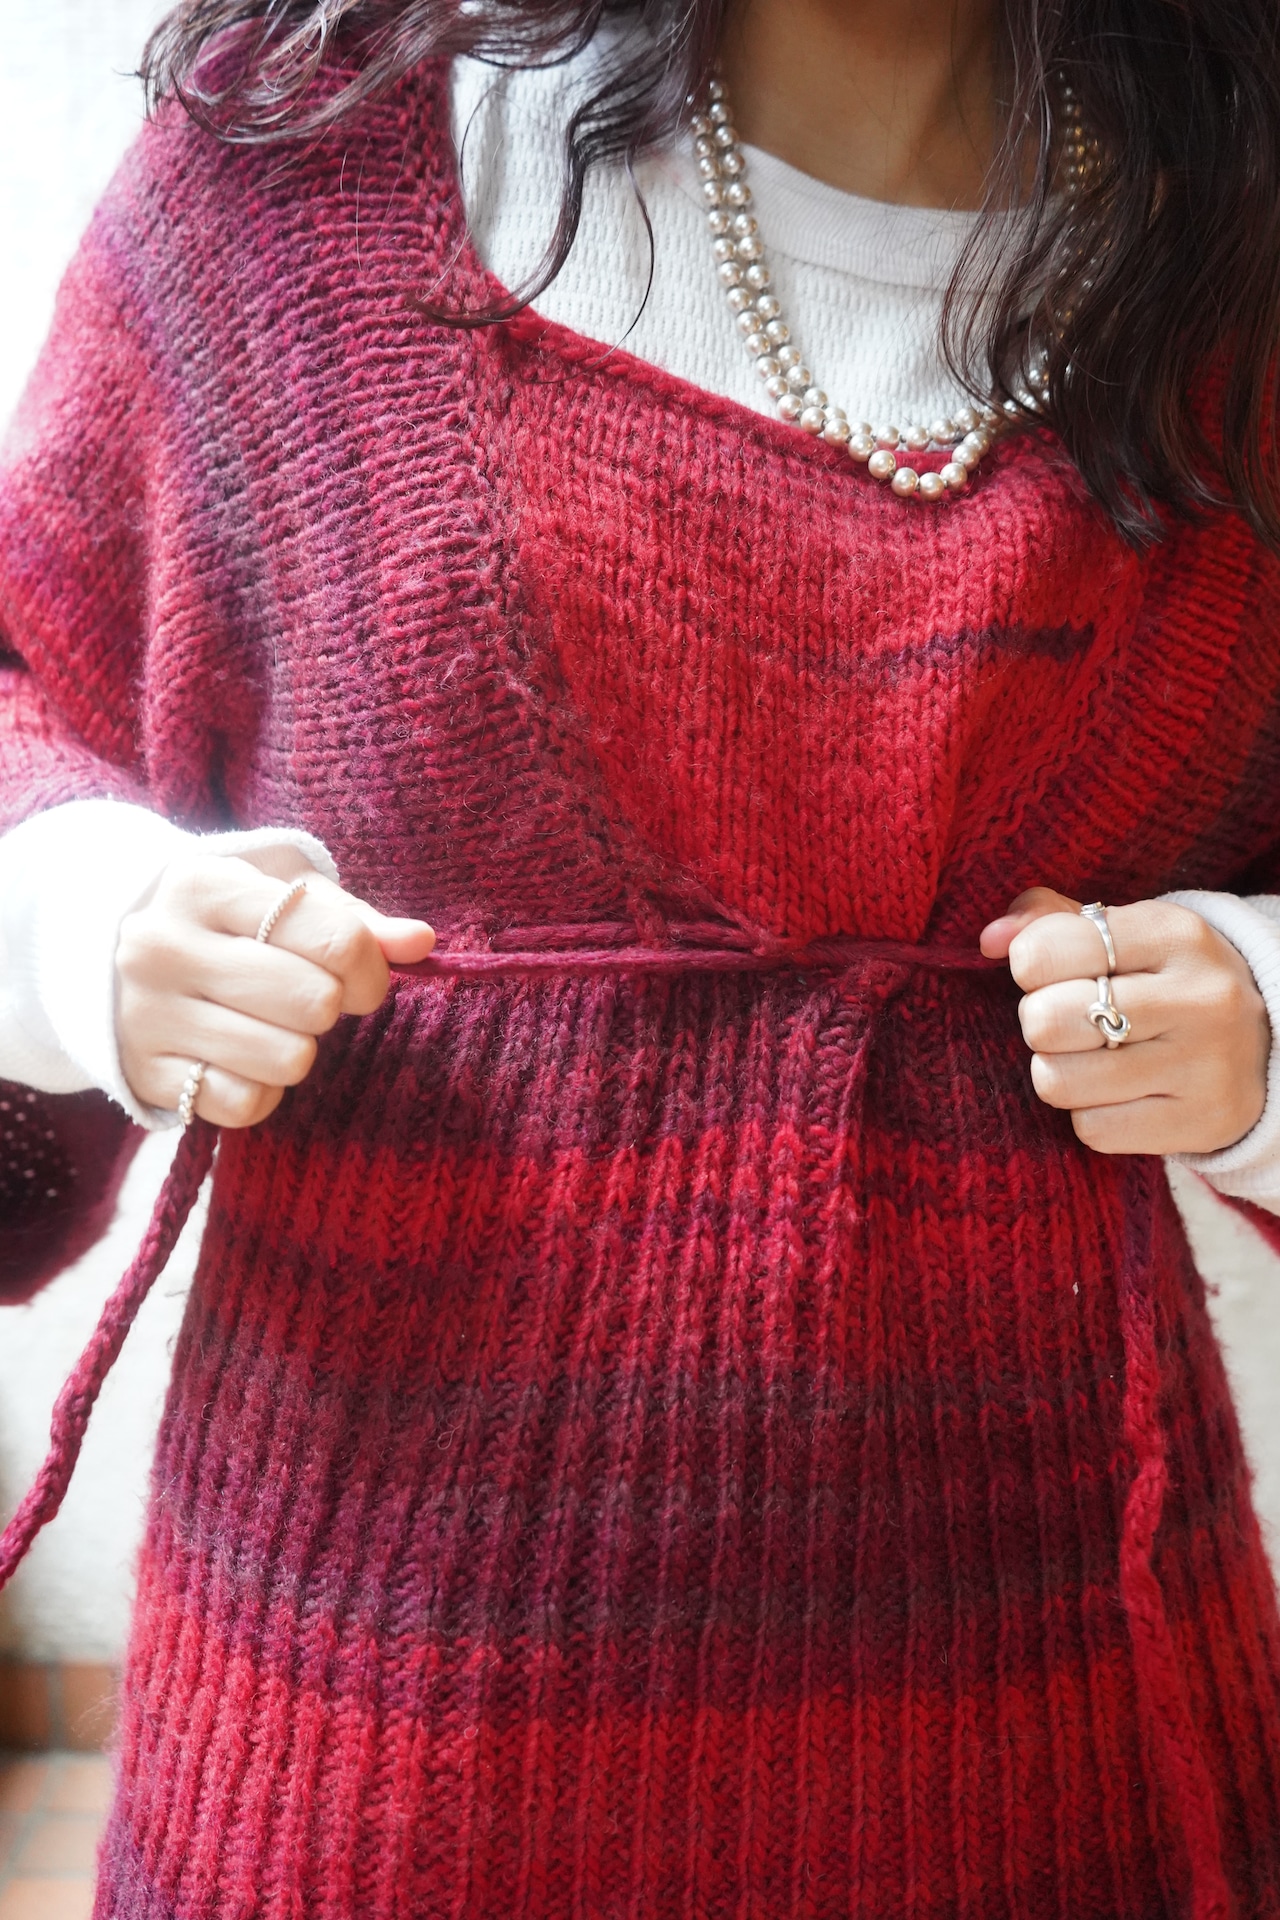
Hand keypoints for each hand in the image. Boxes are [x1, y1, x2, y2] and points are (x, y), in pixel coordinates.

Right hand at [116, 846, 435, 1127]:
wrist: (103, 953)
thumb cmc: (223, 918)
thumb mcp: (279, 893)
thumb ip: (354, 917)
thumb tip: (421, 942)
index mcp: (204, 887)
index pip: (334, 939)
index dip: (370, 967)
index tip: (361, 976)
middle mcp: (164, 948)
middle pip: (315, 1003)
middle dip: (329, 1006)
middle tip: (309, 999)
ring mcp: (147, 1015)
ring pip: (288, 1060)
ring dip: (298, 1050)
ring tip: (271, 1025)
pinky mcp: (145, 1074)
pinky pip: (246, 1103)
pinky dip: (261, 1089)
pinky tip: (242, 1059)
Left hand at [979, 887, 1269, 1154]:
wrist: (1264, 1045)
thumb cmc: (1164, 980)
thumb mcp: (1121, 934)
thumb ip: (1048, 922)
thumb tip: (989, 939)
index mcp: (1174, 934)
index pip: (1045, 951)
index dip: (1027, 965)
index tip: (1049, 972)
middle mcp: (1198, 997)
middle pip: (1046, 1020)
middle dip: (1038, 1022)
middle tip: (1064, 1020)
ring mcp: (1204, 1064)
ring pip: (1059, 1081)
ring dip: (1057, 1072)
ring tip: (1087, 1057)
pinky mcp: (1201, 1122)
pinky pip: (1092, 1130)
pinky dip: (1088, 1114)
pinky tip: (1115, 1094)